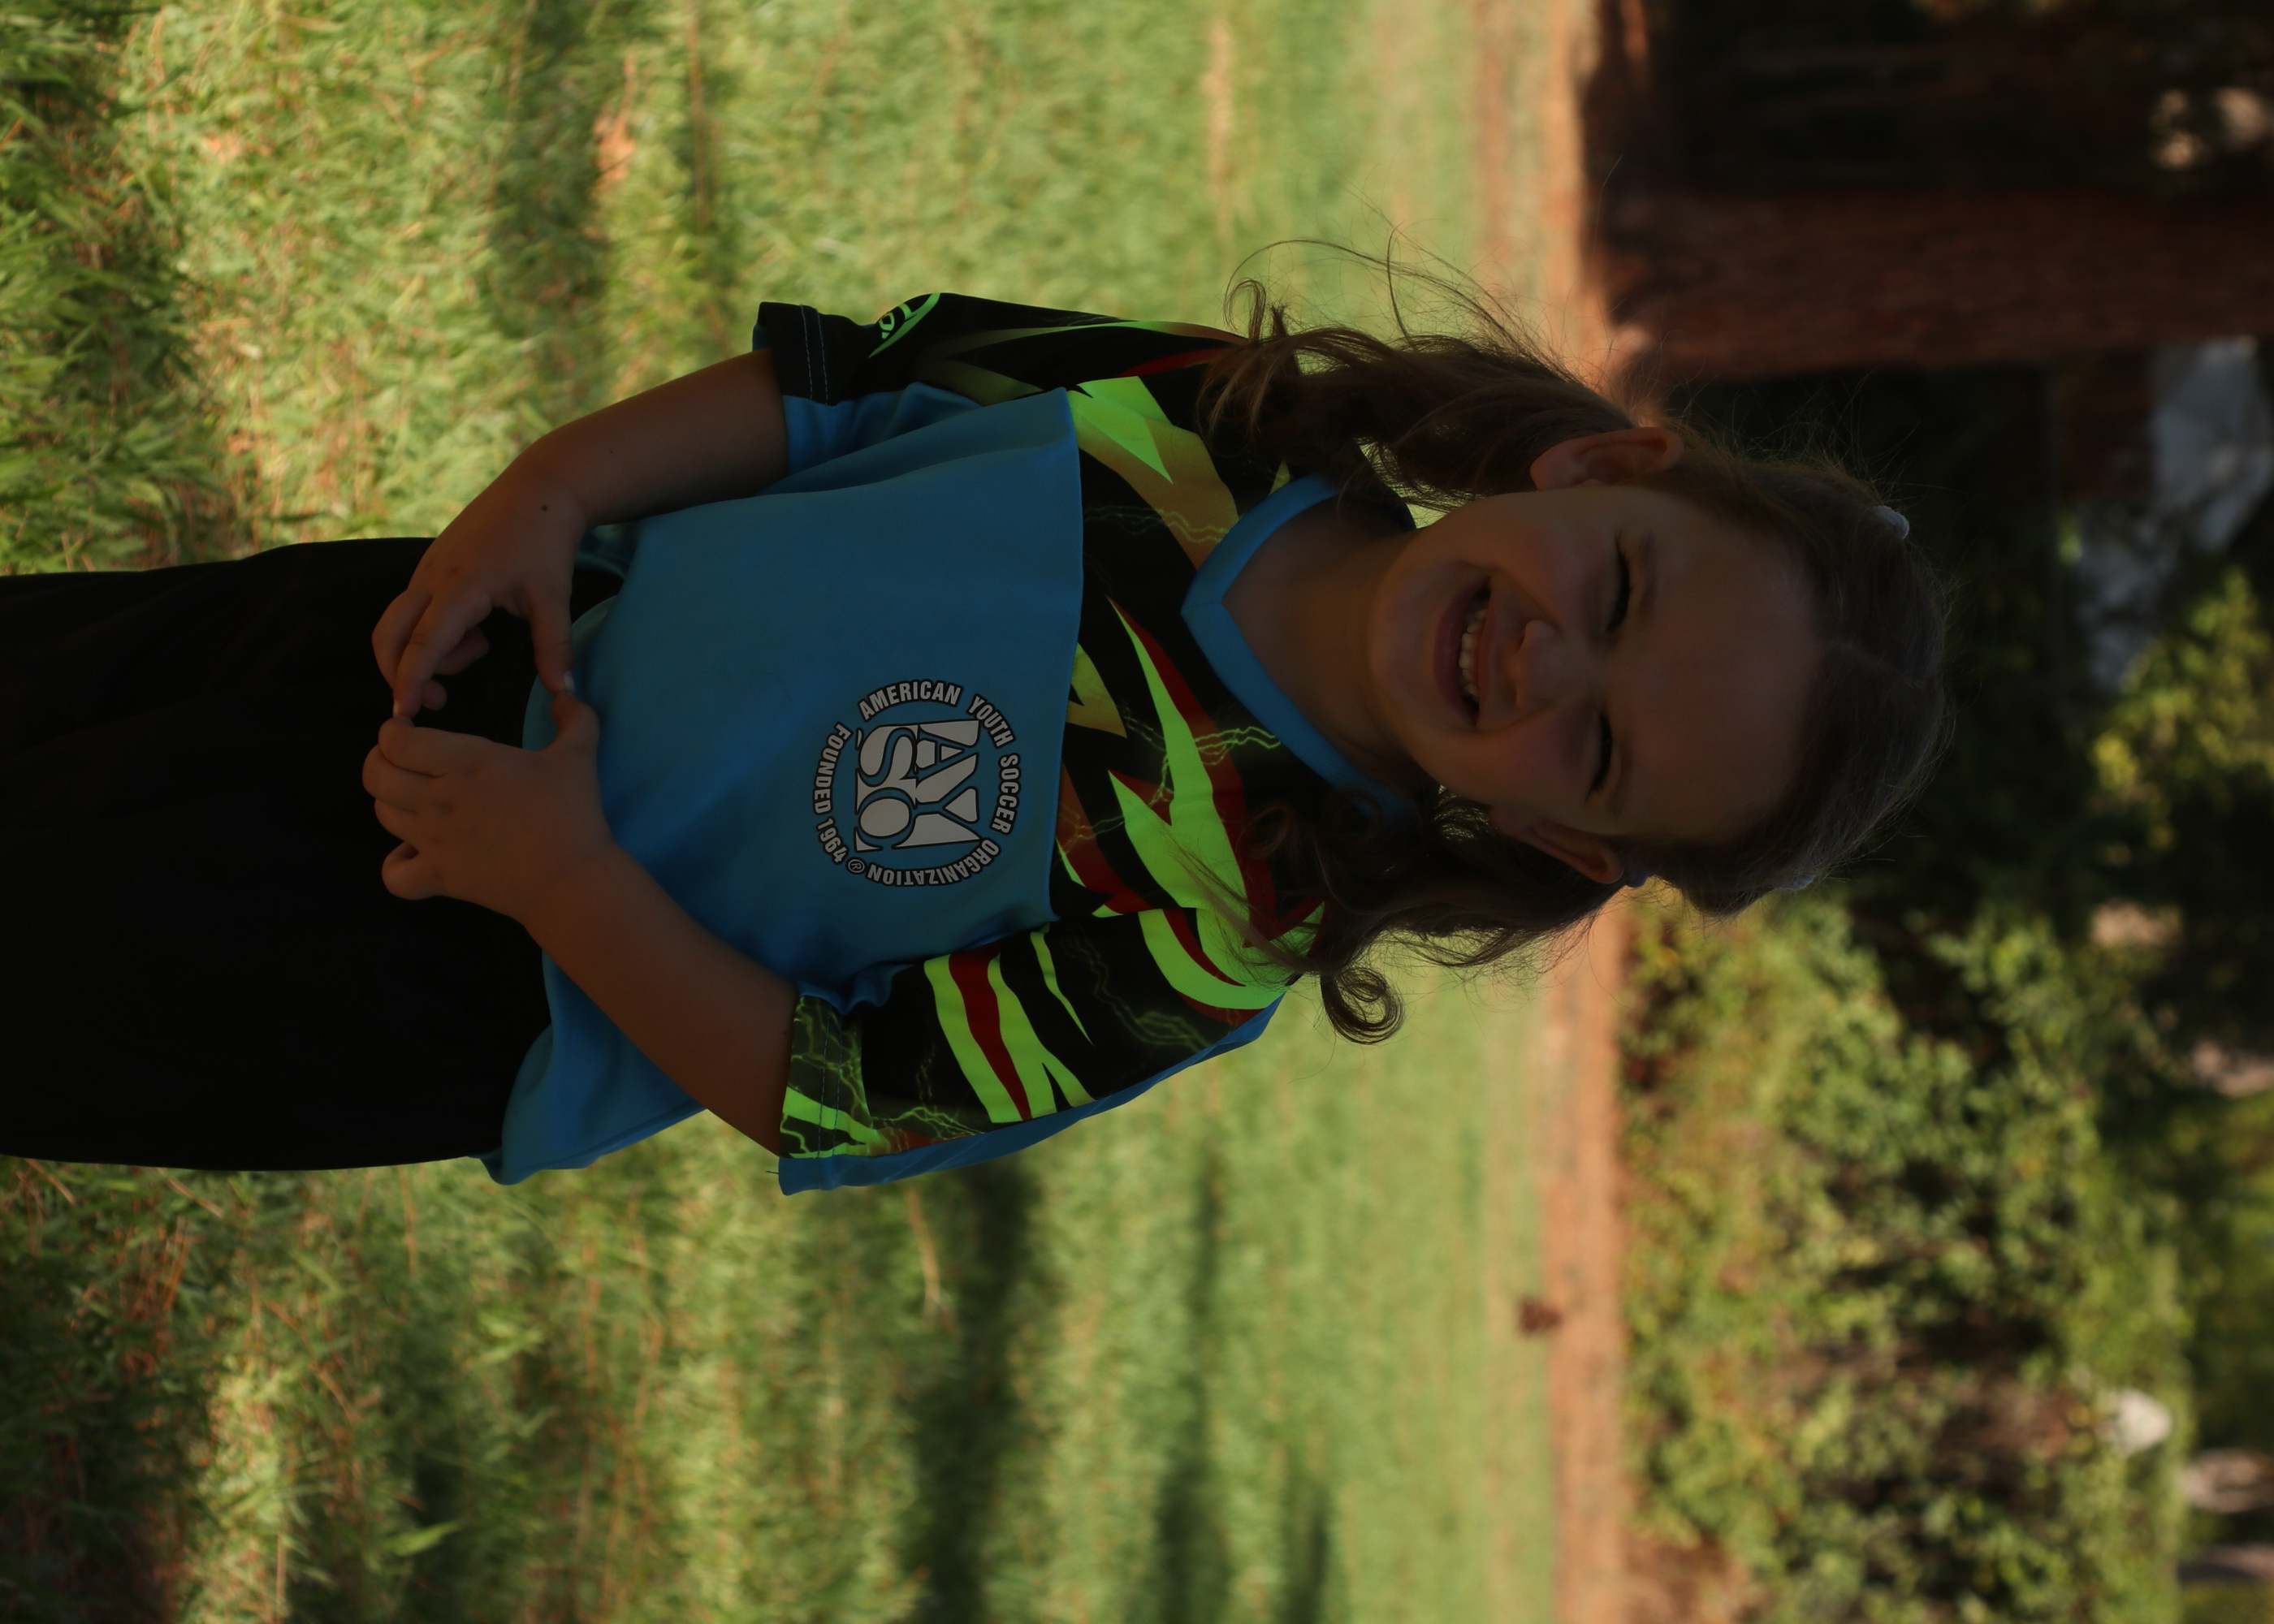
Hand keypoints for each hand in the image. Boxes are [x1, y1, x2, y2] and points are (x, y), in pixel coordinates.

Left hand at [363, 690, 616, 923]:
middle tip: (403, 757)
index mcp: (467, 763)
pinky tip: (415, 851)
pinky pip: (392, 874)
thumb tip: (564, 691)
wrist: (571, 881)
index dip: (392, 730)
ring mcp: (434, 841)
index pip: (396, 741)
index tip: (407, 727)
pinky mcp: (440, 877)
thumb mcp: (579, 755)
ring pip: (382, 813)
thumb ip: (574, 715)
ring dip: (391, 800)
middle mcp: (439, 799)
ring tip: (414, 796)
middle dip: (381, 758)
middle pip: (375, 774)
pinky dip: (397, 863)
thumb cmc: (573, 815)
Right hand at [372, 458, 586, 718]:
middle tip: (441, 700)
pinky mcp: (429, 569)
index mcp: (461, 585)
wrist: (538, 490)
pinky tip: (476, 632)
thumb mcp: (555, 597)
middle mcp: (431, 577)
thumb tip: (564, 693)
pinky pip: (413, 612)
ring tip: (481, 649)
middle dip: (401, 674)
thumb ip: (555, 647)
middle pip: (388, 635)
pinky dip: (433, 634)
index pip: (423, 643)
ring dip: (426, 654)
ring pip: (398, 625)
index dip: (411, 681)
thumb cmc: (545, 542)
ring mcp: (425, 571)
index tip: (404, 715)